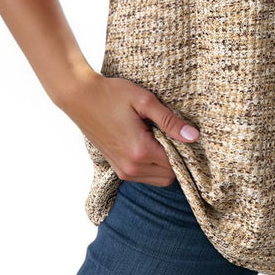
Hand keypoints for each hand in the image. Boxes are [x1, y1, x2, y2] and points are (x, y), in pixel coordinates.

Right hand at [57, 70, 199, 185]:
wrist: (80, 97)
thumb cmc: (112, 95)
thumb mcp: (145, 101)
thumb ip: (169, 120)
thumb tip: (193, 136)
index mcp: (140, 151)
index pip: (176, 164)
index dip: (185, 150)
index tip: (184, 133)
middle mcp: (131, 167)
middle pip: (169, 176)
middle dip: (176, 158)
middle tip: (171, 133)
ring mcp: (122, 171)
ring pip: (158, 179)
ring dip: (164, 163)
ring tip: (157, 136)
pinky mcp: (117, 169)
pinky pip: (144, 176)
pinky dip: (152, 165)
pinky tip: (148, 142)